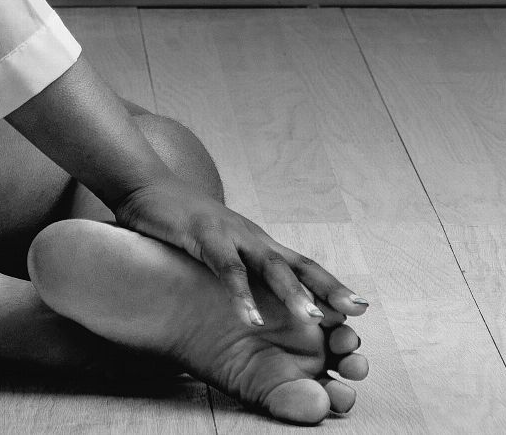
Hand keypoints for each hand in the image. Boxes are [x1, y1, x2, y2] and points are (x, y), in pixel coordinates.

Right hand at [110, 178, 369, 328]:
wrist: (144, 186)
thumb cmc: (182, 223)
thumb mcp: (218, 246)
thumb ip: (239, 268)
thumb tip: (257, 298)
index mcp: (258, 243)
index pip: (303, 265)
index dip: (331, 285)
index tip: (361, 307)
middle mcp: (252, 238)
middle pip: (297, 265)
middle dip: (327, 289)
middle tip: (354, 313)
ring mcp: (229, 235)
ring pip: (269, 267)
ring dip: (291, 293)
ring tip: (311, 319)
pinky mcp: (202, 237)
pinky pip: (226, 269)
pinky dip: (240, 294)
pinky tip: (249, 318)